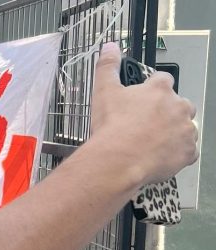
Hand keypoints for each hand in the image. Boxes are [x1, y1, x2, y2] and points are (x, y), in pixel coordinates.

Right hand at [91, 42, 198, 184]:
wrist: (118, 160)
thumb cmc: (112, 127)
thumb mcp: (104, 92)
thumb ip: (108, 67)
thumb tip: (109, 46)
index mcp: (160, 90)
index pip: (163, 80)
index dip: (152, 89)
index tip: (143, 100)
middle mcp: (178, 106)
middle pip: (179, 105)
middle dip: (167, 113)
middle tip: (146, 126)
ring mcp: (186, 130)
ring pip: (185, 128)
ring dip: (174, 134)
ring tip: (151, 145)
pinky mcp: (188, 152)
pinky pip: (188, 152)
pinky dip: (177, 155)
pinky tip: (160, 158)